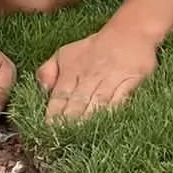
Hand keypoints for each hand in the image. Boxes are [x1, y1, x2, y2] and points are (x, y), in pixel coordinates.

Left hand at [38, 26, 157, 124]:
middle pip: (77, 104)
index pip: (59, 97)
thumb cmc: (94, 47)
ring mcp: (110, 80)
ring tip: (80, 136)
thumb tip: (42, 90)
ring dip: (88, 120)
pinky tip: (107, 124)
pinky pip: (120, 99)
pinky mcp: (130, 82)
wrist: (129, 32)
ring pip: (97, 103)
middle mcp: (89, 78)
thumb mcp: (65, 53)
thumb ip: (48, 71)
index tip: (47, 131)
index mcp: (71, 73)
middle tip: (62, 140)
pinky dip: (113, 112)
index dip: (53, 115)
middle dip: (68, 123)